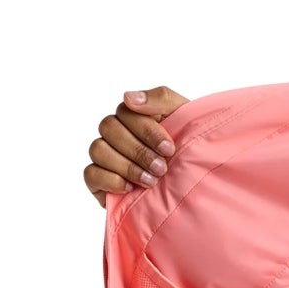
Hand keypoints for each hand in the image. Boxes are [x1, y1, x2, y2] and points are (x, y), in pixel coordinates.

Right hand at [84, 85, 190, 207]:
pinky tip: (130, 188)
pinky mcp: (99, 180)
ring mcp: (106, 156)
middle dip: (138, 150)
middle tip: (161, 169)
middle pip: (109, 127)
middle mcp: (117, 133)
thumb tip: (128, 97)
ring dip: (127, 166)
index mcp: (135, 116)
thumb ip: (161, 99)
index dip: (146, 130)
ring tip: (151, 181)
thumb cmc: (191, 151)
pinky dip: (110, 180)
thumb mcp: (186, 118)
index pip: (125, 111)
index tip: (168, 149)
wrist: (197, 189)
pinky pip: (91, 173)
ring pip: (98, 149)